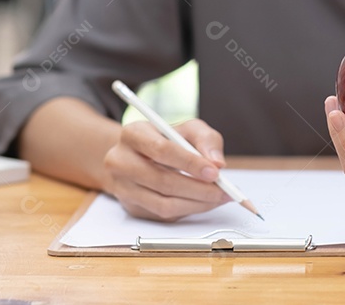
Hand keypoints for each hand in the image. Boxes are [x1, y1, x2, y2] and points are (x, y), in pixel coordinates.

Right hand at [101, 118, 231, 221]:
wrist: (139, 155)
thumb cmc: (166, 139)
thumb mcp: (187, 129)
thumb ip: (205, 139)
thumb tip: (217, 163)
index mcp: (133, 134)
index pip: (162, 150)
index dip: (190, 163)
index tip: (215, 172)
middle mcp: (120, 160)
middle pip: (163, 181)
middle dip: (199, 189)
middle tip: (224, 191)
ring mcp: (122, 187)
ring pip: (163, 204)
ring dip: (196, 204)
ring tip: (218, 198)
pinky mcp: (130, 207)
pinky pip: (163, 215)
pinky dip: (188, 210)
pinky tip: (203, 202)